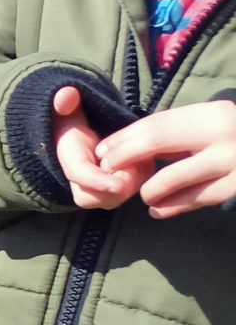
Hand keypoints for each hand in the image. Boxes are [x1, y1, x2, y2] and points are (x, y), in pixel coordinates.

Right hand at [52, 87, 143, 210]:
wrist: (80, 135)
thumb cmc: (76, 119)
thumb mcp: (68, 107)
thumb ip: (65, 101)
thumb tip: (66, 95)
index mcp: (68, 158)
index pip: (79, 175)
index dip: (98, 182)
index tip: (119, 185)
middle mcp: (79, 182)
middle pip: (98, 197)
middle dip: (120, 185)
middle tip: (139, 161)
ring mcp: (96, 190)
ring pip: (116, 197)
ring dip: (133, 180)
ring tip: (140, 156)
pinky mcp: (113, 191)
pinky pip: (129, 192)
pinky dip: (140, 178)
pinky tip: (142, 160)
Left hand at [96, 98, 235, 218]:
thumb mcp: (211, 125)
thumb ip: (178, 134)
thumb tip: (126, 147)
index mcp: (213, 114)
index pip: (155, 123)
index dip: (123, 138)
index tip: (102, 150)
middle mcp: (223, 134)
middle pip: (156, 142)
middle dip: (124, 158)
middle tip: (108, 172)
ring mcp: (232, 162)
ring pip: (170, 179)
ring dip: (147, 188)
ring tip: (141, 193)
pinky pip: (193, 201)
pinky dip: (169, 207)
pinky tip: (157, 210)